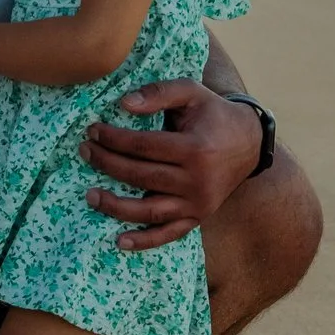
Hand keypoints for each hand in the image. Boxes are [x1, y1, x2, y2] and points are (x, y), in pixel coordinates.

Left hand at [85, 79, 264, 253]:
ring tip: (90, 195)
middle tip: (85, 151)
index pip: (143, 147)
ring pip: (150, 210)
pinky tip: (119, 242)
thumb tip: (123, 104)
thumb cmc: (214, 114)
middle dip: (107, 164)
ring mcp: (198, 203)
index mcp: (194, 148)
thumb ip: (159, 92)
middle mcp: (196, 180)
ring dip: (116, 206)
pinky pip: (168, 234)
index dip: (113, 139)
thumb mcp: (192, 92)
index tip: (93, 130)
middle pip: (141, 176)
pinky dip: (144, 241)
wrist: (250, 143)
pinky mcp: (198, 217)